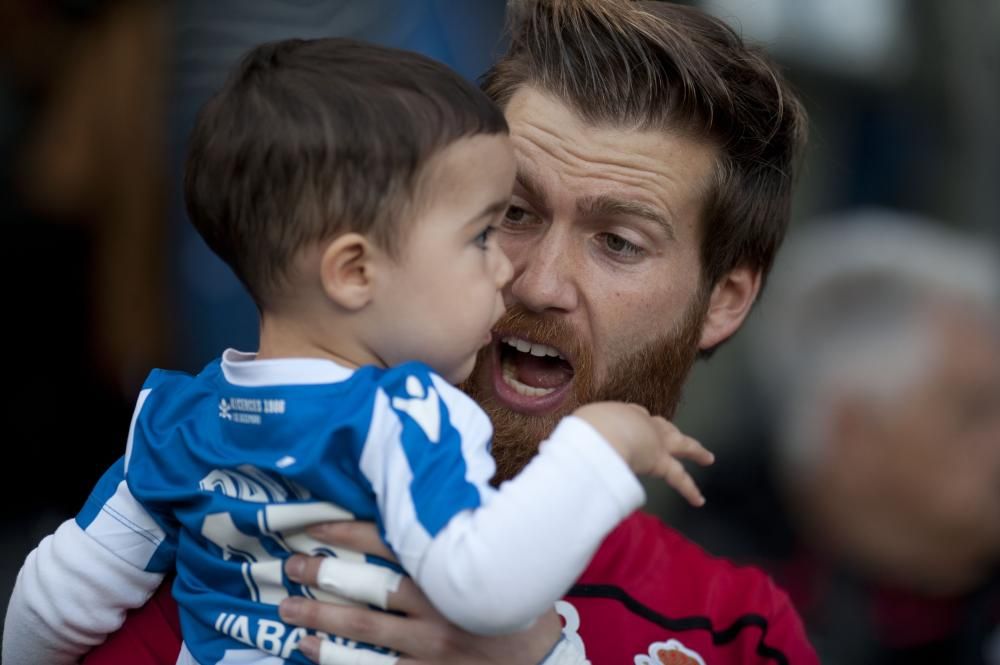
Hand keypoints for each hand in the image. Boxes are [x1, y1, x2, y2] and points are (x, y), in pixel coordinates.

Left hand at [279, 522, 562, 664]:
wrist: (543, 661)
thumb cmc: (518, 602)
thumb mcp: (498, 556)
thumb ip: (464, 530)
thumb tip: (429, 496)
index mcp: (450, 569)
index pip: (389, 544)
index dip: (348, 533)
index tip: (315, 525)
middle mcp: (435, 607)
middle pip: (366, 587)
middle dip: (324, 575)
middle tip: (291, 566)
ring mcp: (429, 646)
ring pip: (362, 630)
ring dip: (319, 618)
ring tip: (287, 607)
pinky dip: (336, 659)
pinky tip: (308, 649)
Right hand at [573, 402, 713, 505]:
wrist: (599, 433)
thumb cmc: (582, 430)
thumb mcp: (573, 428)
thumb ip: (568, 440)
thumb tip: (547, 448)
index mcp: (617, 412)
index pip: (632, 415)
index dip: (632, 421)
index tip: (628, 427)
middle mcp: (640, 422)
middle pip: (660, 424)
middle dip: (665, 428)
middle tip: (669, 431)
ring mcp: (655, 441)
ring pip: (681, 444)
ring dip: (695, 450)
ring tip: (706, 457)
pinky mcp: (661, 462)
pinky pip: (679, 478)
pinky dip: (690, 490)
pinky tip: (699, 500)